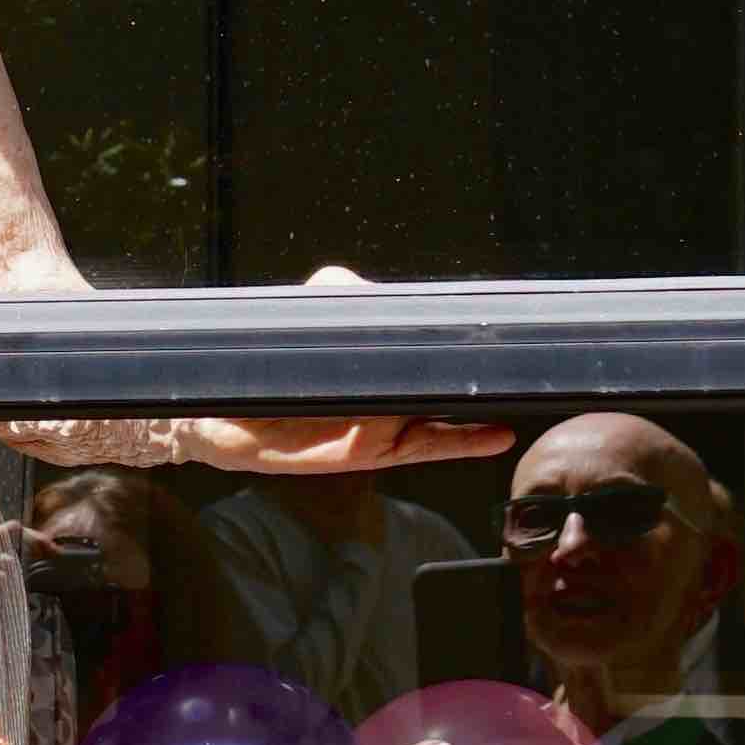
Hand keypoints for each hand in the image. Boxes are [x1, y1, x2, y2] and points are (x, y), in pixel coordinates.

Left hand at [200, 262, 512, 480]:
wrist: (229, 416)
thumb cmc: (273, 362)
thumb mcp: (312, 311)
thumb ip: (346, 294)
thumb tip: (380, 299)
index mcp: (384, 354)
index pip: (434, 343)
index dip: (462, 339)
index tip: (497, 331)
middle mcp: (393, 388)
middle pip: (446, 380)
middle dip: (479, 375)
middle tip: (514, 365)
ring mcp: (390, 421)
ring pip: (442, 414)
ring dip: (476, 411)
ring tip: (511, 402)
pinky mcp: (379, 449)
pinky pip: (429, 445)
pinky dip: (463, 441)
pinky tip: (495, 435)